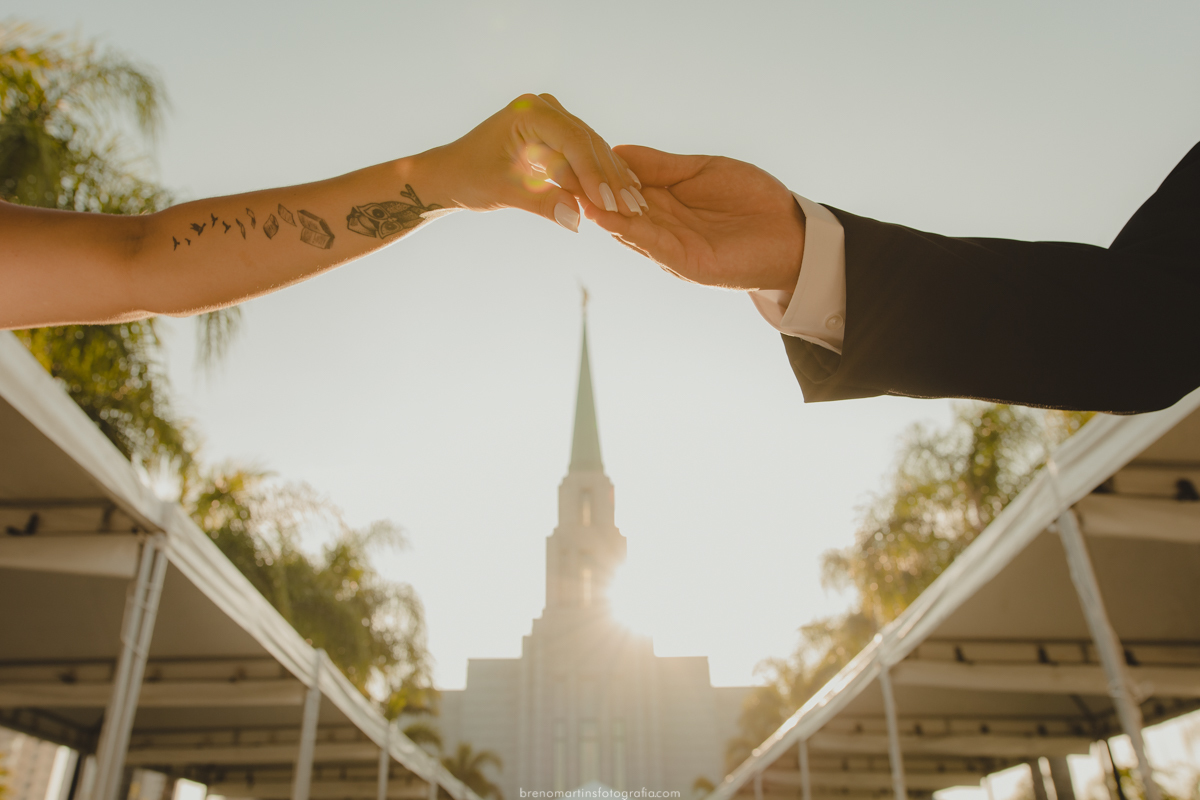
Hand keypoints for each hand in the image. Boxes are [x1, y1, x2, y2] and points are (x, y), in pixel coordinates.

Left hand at [426, 94, 644, 231]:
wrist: (452, 174)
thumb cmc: (469, 178)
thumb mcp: (504, 192)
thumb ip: (542, 204)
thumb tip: (577, 220)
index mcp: (528, 111)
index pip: (572, 141)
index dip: (593, 174)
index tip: (609, 203)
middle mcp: (544, 107)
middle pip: (588, 144)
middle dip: (609, 180)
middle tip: (632, 209)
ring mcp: (553, 118)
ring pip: (592, 151)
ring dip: (612, 180)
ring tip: (635, 208)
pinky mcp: (557, 135)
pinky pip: (585, 156)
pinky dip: (602, 177)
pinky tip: (625, 195)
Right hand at [582, 145, 804, 290]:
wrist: (792, 235)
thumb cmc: (753, 200)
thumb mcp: (702, 171)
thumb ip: (661, 166)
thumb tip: (617, 150)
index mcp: (662, 201)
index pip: (620, 184)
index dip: (595, 171)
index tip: (567, 152)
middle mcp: (659, 225)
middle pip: (615, 206)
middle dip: (587, 191)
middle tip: (554, 171)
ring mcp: (668, 246)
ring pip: (624, 226)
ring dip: (597, 210)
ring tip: (570, 190)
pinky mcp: (682, 262)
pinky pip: (647, 242)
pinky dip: (624, 229)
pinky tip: (602, 214)